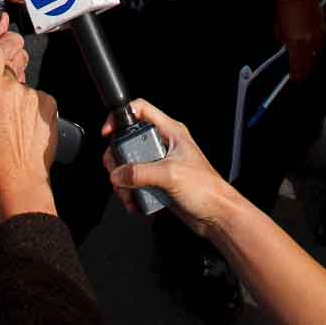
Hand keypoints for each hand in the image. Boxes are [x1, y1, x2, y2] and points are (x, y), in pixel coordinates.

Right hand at [0, 15, 59, 217]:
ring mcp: (35, 95)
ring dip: (16, 93)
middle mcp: (17, 87)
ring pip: (23, 82)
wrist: (19, 178)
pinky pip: (36, 96)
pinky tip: (22, 124)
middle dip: (4, 70)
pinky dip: (29, 105)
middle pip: (11, 64)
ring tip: (9, 119)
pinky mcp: (50, 104)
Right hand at [102, 98, 237, 238]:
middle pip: (129, 140)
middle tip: (116, 173)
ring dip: (123, 181)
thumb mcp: (170, 174)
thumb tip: (118, 174)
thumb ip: (140, 172)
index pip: (141, 110)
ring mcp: (160, 164)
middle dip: (118, 159)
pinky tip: (135, 202)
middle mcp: (164, 144)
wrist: (216, 216)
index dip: (122, 116)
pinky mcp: (158, 182)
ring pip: (129, 164)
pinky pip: (135, 182)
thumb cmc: (206, 189)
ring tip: (128, 194)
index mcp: (171, 132)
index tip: (109, 133)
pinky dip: (130, 192)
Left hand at [275, 0, 324, 81]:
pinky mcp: (324, 29)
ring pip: (318, 56)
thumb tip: (285, 54)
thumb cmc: (285, 9)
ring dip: (313, 61)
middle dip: (306, 72)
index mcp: (294, 43)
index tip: (295, 79)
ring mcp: (318, 36)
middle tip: (302, 76)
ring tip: (308, 65)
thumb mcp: (278, 29)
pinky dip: (318, 49)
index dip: (296, 76)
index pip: (297, 67)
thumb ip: (282, 43)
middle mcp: (308, 41)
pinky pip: (322, 45)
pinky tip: (314, 50)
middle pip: (310, 65)